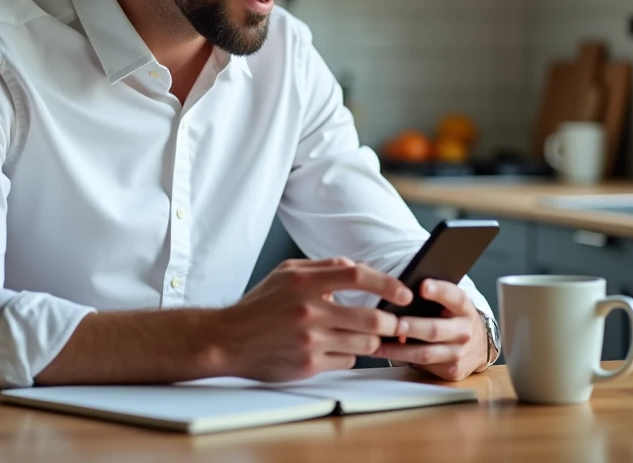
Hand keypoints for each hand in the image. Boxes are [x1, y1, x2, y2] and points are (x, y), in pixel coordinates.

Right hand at [213, 258, 412, 381]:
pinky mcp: (308, 365)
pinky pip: (347, 360)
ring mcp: (309, 341)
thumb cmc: (260, 305)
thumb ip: (323, 267)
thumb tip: (358, 266)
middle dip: (391, 322)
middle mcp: (308, 311)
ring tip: (364, 334)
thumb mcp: (287, 273)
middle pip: (371, 318)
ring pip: (364, 343)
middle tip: (397, 321)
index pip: (358, 276)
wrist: (228, 340)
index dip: (388, 284)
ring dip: (371, 339)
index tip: (404, 292)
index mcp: (304, 282)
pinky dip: (349, 353)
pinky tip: (336, 347)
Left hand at [372, 278, 488, 380]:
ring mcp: (459, 353)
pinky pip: (423, 366)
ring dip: (399, 350)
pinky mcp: (451, 371)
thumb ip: (431, 298)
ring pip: (425, 353)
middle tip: (393, 323)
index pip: (453, 296)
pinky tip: (385, 353)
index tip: (422, 285)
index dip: (438, 290)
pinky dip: (402, 360)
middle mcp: (464, 331)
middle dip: (412, 327)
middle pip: (435, 329)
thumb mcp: (450, 304)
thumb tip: (398, 292)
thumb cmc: (453, 318)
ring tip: (377, 344)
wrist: (477, 346)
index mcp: (463, 308)